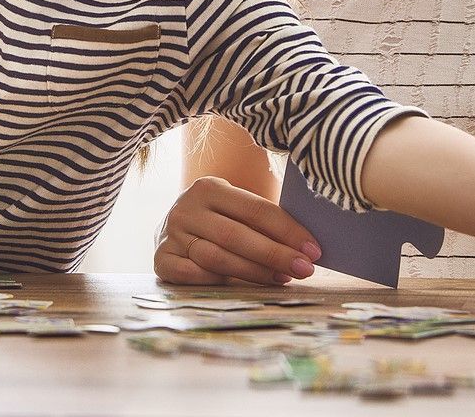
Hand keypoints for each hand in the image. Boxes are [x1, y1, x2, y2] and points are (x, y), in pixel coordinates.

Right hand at [154, 176, 320, 284]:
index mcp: (209, 187)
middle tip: (305, 269)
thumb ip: (263, 220)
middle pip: (236, 235)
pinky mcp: (160, 260)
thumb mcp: (236, 208)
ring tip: (283, 278)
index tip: (314, 249)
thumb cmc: (220, 218)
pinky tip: (241, 287)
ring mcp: (170, 234)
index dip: (288, 230)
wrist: (176, 225)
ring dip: (254, 272)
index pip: (256, 209)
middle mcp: (186, 208)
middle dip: (275, 254)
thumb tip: (307, 245)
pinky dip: (217, 282)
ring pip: (216, 258)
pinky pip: (191, 275)